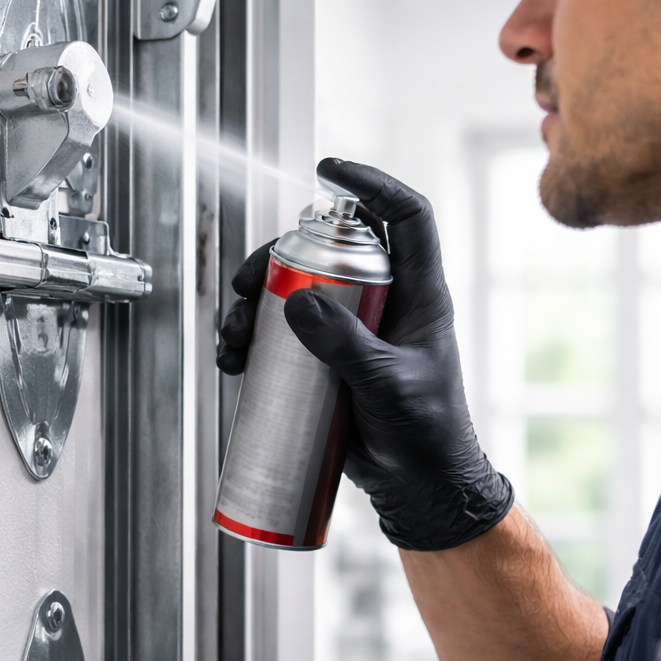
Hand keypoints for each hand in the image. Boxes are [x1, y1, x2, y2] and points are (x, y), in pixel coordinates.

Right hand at [216, 159, 513, 549]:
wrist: (419, 489)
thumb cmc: (426, 436)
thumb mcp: (387, 385)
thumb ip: (345, 344)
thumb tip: (296, 300)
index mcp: (418, 294)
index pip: (405, 218)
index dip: (372, 184)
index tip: (328, 170)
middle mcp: (384, 303)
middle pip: (328, 251)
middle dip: (279, 256)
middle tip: (249, 281)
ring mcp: (353, 331)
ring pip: (297, 291)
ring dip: (255, 303)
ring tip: (234, 335)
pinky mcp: (328, 362)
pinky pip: (284, 335)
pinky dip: (253, 339)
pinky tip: (235, 359)